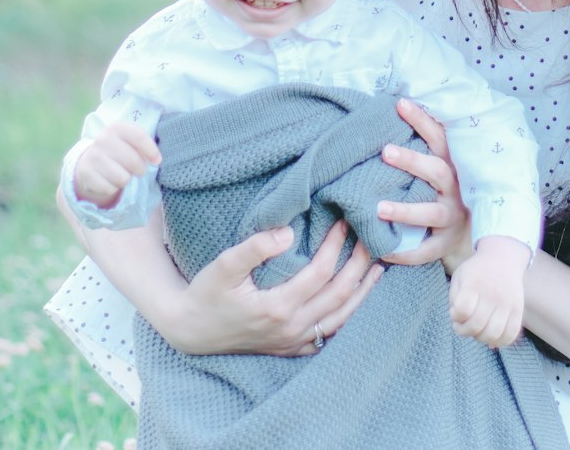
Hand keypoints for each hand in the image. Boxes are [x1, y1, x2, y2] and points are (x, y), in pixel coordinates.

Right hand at [73, 122, 160, 207]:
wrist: (89, 160)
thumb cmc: (119, 149)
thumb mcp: (129, 141)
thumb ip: (144, 145)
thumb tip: (156, 160)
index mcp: (116, 127)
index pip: (139, 137)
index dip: (152, 151)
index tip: (157, 161)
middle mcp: (102, 139)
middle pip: (133, 161)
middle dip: (140, 169)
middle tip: (137, 170)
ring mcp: (92, 156)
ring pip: (123, 178)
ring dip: (126, 179)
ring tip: (121, 173)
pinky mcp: (86, 173)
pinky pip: (110, 189)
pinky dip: (113, 188)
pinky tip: (109, 179)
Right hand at [158, 219, 383, 356]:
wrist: (191, 330)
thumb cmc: (207, 293)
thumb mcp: (223, 265)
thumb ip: (255, 247)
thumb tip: (289, 232)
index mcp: (277, 307)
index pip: (320, 273)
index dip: (336, 246)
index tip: (344, 222)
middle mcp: (291, 328)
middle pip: (339, 295)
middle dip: (359, 265)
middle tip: (372, 238)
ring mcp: (293, 341)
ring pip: (341, 318)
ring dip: (362, 292)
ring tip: (378, 268)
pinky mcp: (291, 347)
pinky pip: (328, 335)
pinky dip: (348, 316)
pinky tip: (357, 300)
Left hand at [377, 98, 472, 273]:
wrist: (466, 234)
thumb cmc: (440, 192)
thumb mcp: (437, 168)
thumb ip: (419, 149)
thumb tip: (389, 111)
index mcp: (450, 165)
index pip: (438, 138)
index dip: (422, 120)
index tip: (399, 103)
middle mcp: (454, 189)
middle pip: (438, 172)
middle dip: (413, 161)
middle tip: (385, 151)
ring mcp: (451, 218)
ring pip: (431, 213)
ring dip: (405, 210)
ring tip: (378, 207)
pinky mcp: (443, 244)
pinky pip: (424, 250)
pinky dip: (404, 251)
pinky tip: (382, 249)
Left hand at [448, 236, 528, 348]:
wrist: (503, 258)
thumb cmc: (476, 271)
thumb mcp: (460, 276)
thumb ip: (454, 298)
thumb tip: (459, 323)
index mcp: (474, 283)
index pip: (462, 310)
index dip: (455, 316)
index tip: (455, 312)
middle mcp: (492, 293)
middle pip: (476, 325)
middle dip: (465, 331)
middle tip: (463, 326)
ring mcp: (507, 302)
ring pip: (493, 334)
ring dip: (480, 338)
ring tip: (477, 331)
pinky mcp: (518, 309)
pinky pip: (511, 334)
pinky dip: (500, 342)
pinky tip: (492, 337)